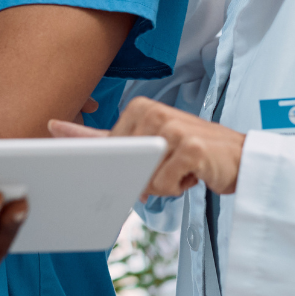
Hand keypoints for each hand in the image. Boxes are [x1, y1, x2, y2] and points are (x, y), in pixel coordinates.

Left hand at [48, 96, 244, 196]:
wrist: (239, 157)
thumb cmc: (189, 150)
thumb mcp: (145, 140)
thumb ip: (103, 138)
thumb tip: (54, 127)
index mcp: (138, 108)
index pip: (107, 147)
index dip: (109, 164)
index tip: (78, 146)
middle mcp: (153, 113)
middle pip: (124, 167)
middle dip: (144, 177)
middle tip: (166, 164)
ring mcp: (171, 129)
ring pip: (144, 179)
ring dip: (163, 184)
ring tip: (181, 168)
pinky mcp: (189, 148)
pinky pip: (164, 185)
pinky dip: (178, 187)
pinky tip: (193, 173)